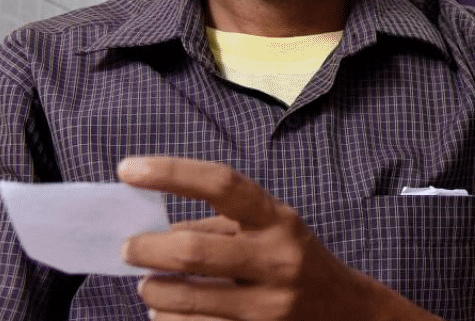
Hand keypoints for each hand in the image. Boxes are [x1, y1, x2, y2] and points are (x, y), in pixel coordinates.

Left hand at [118, 157, 419, 320]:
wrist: (345, 311)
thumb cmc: (293, 260)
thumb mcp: (269, 229)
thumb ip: (218, 225)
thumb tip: (154, 228)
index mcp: (277, 221)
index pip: (222, 184)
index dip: (172, 172)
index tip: (129, 169)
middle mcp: (277, 260)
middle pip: (192, 251)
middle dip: (146, 249)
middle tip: (130, 247)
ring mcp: (268, 306)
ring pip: (183, 300)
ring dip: (152, 291)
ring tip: (151, 284)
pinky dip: (168, 319)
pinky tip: (170, 311)